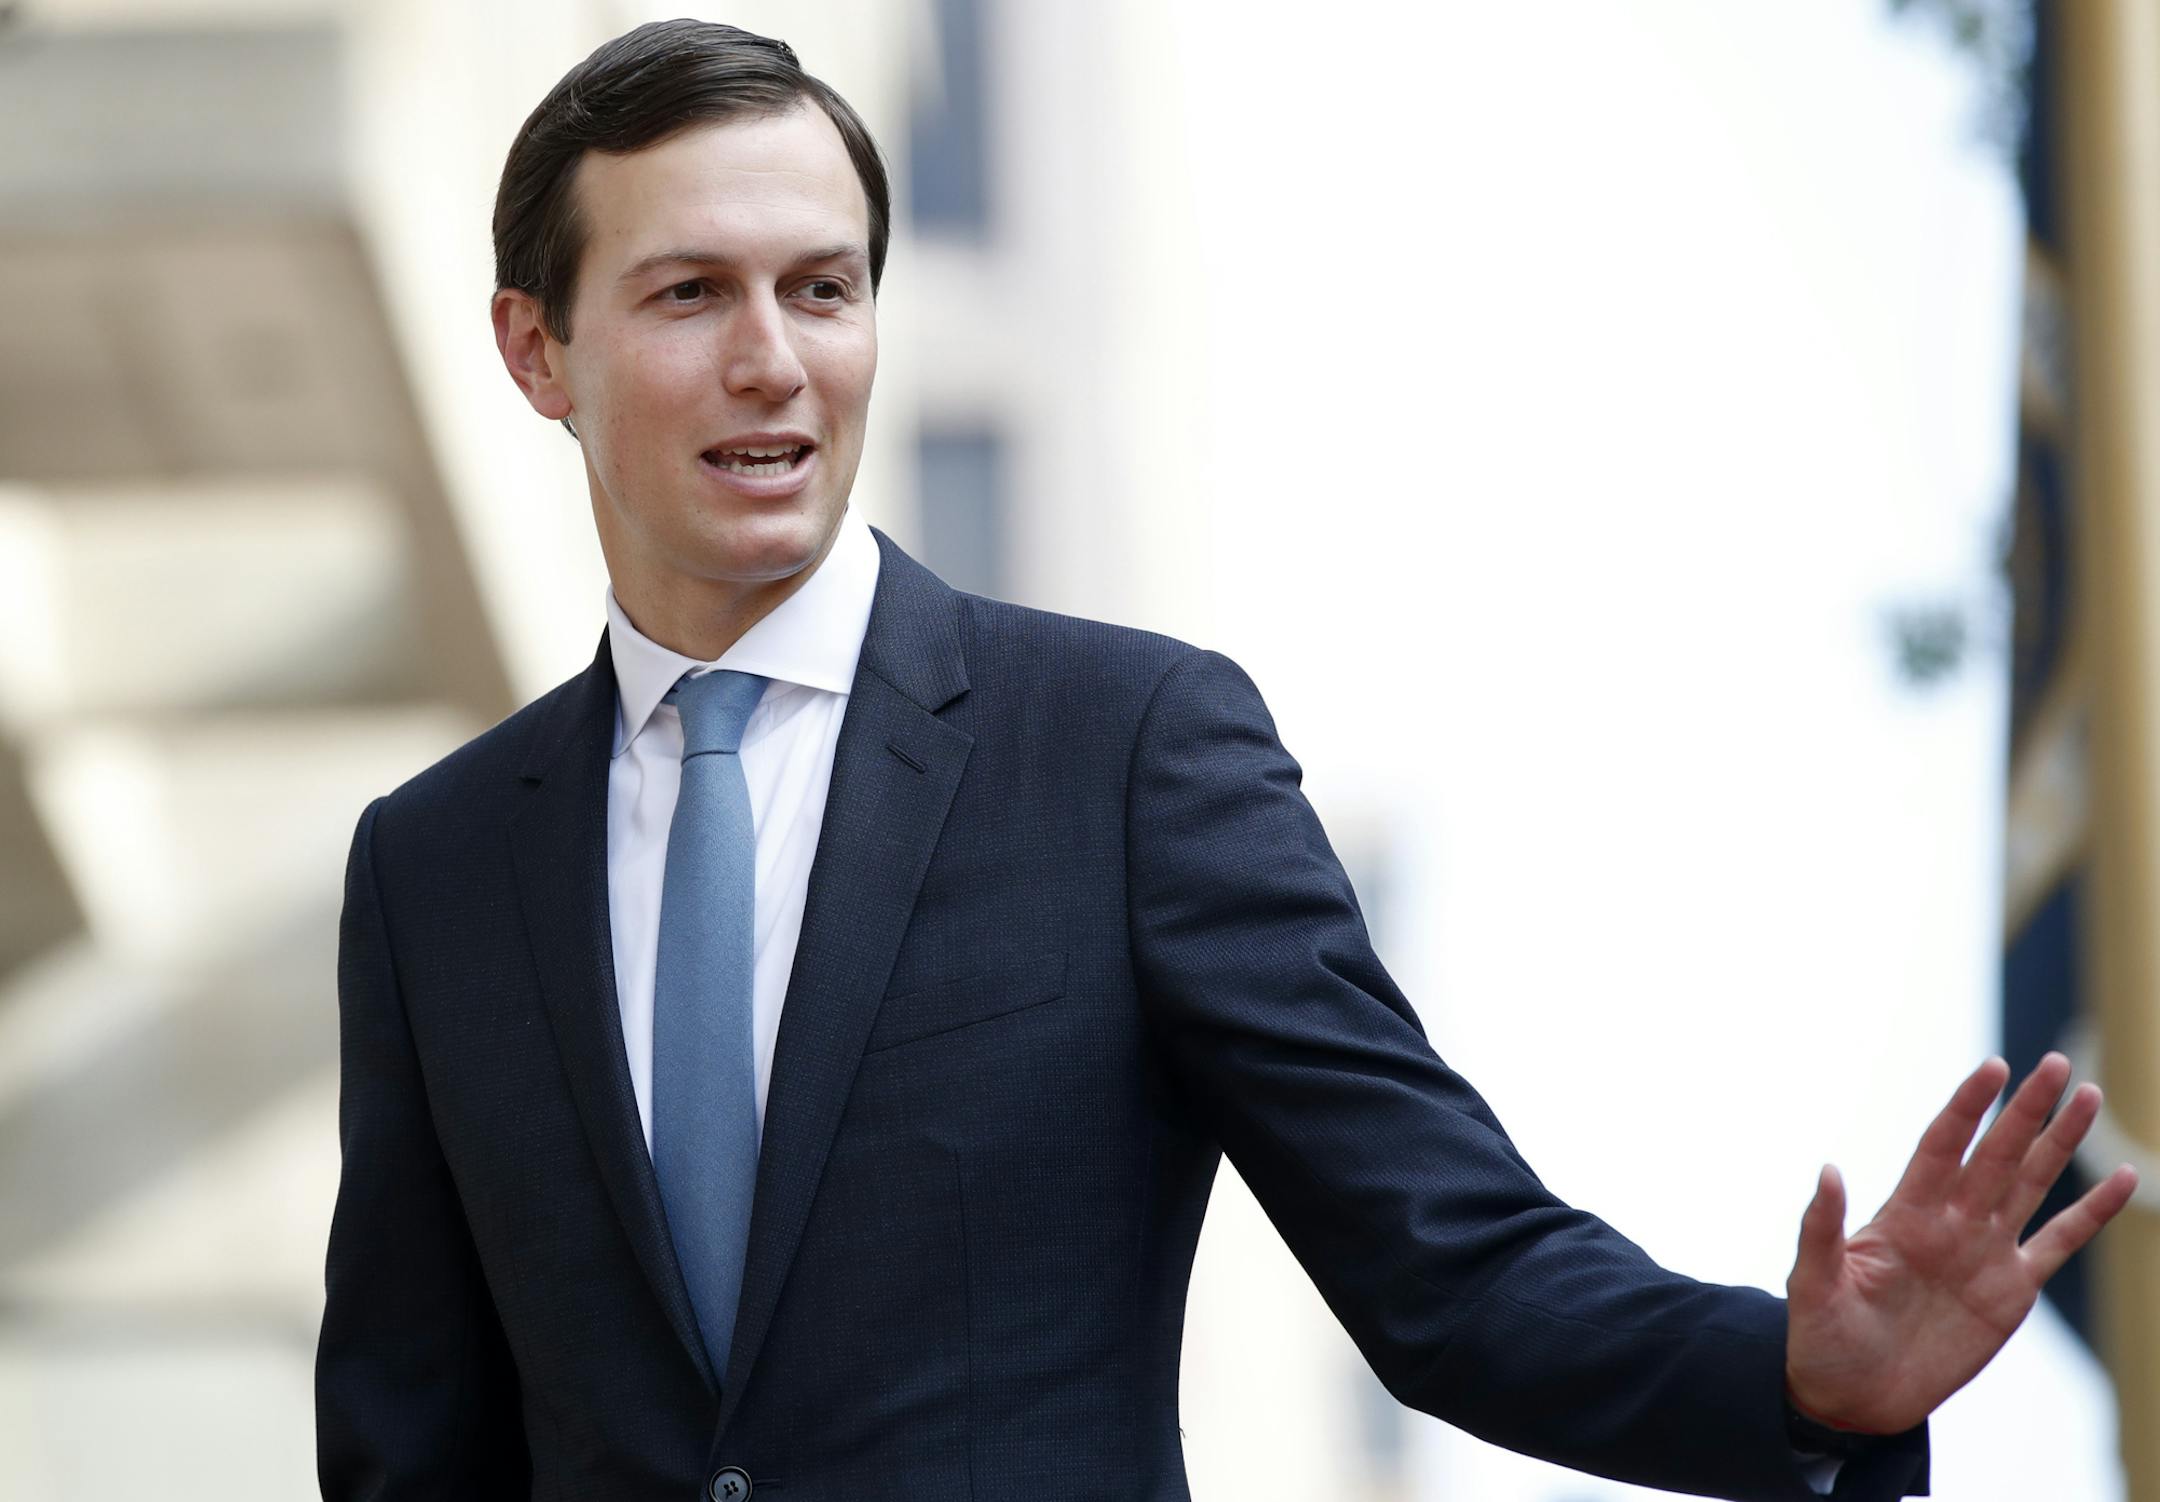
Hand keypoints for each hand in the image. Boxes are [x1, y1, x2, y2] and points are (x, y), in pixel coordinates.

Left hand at [1782, 1052, 2137, 1434]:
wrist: (1852, 1394)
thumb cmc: (1822, 1336)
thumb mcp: (1812, 1283)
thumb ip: (1821, 1228)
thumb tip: (1827, 1169)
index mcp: (1904, 1213)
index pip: (1942, 1145)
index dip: (1968, 1107)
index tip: (1993, 1068)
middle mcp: (1949, 1222)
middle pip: (1995, 1153)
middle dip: (2025, 1110)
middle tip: (2055, 1064)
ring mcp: (1984, 1252)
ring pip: (2030, 1183)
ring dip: (2059, 1143)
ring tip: (2086, 1096)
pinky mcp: (2012, 1291)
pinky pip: (2059, 1242)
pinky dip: (2091, 1213)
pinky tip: (2122, 1179)